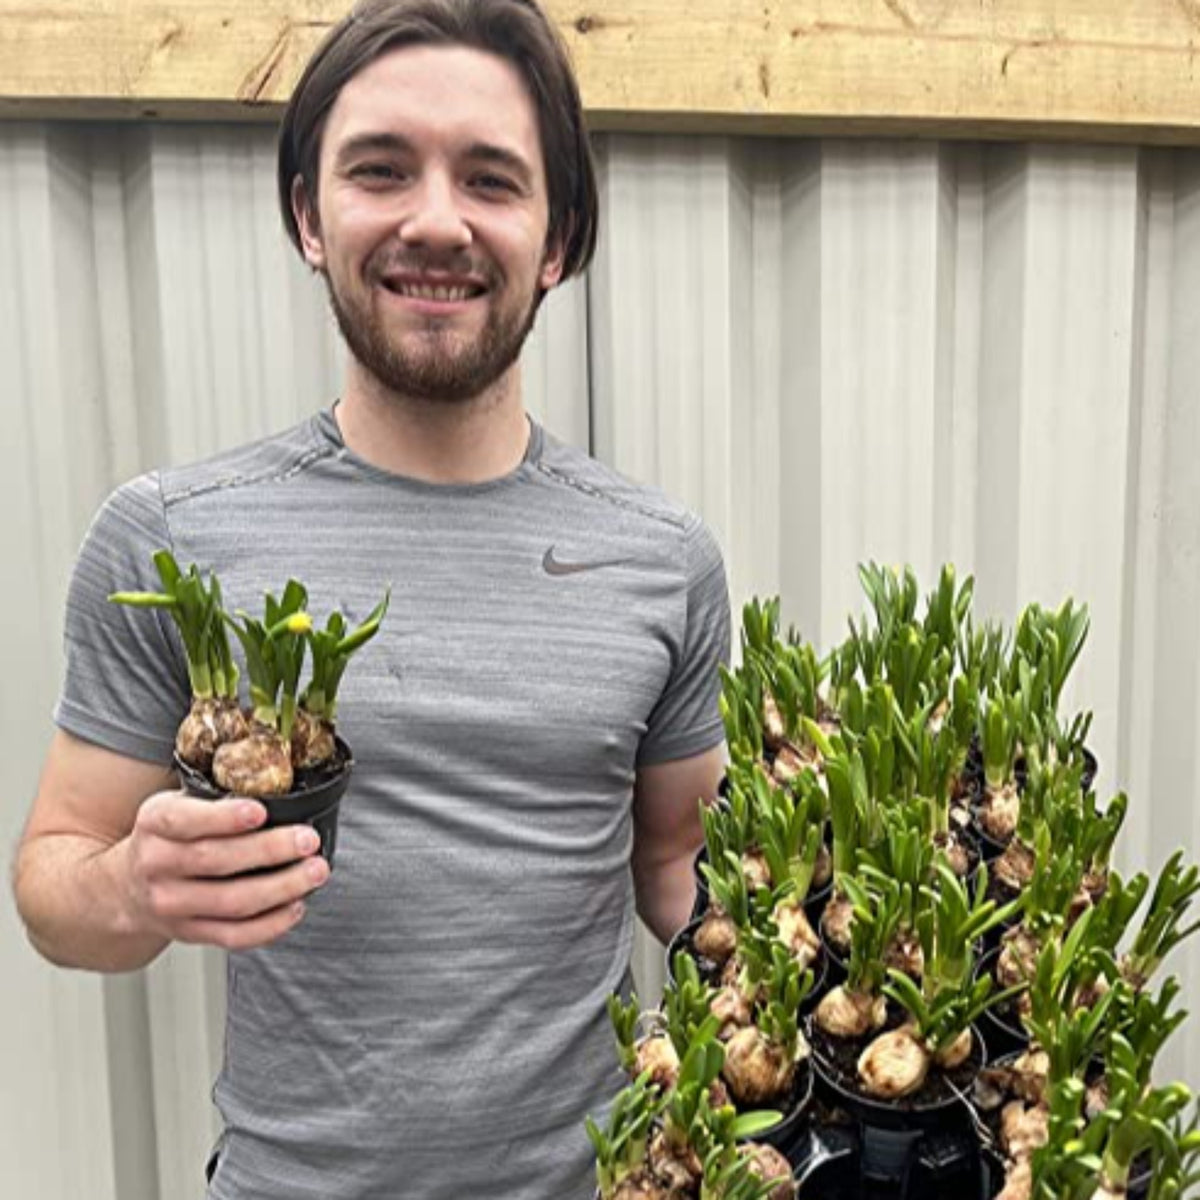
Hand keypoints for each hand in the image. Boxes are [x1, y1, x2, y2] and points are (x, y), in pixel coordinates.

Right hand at [124, 789, 329, 950]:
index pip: (184, 820)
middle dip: (270, 850)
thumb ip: (214, 799)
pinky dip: (270, 924)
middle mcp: (157, 865)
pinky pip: (234, 935)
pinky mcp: (188, 933)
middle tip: (307, 840)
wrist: (125, 887)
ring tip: (314, 871)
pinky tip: (295, 905)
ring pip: (231, 902)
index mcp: (154, 823)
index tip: (260, 811)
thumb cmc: (168, 837)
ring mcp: (171, 904)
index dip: (224, 817)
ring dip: (281, 888)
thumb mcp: (177, 803)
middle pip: (216, 861)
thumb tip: (278, 790)